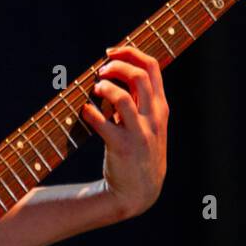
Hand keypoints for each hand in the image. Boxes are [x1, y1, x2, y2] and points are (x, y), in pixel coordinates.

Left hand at [81, 44, 168, 218]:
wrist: (139, 192)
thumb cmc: (139, 154)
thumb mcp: (148, 125)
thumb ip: (137, 101)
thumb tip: (113, 75)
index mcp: (160, 108)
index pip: (152, 67)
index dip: (130, 53)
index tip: (110, 52)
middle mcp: (153, 118)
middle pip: (139, 76)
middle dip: (116, 66)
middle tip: (100, 71)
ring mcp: (139, 133)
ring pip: (124, 97)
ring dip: (105, 88)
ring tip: (95, 89)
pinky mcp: (122, 148)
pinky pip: (103, 124)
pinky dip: (90, 113)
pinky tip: (84, 112)